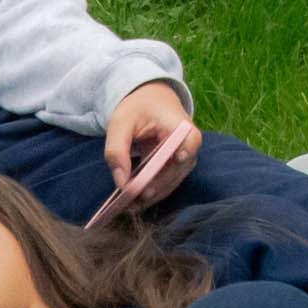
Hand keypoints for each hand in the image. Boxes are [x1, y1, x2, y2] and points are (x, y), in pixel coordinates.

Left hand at [103, 80, 199, 203]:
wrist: (147, 101)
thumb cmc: (135, 108)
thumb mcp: (120, 123)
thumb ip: (116, 150)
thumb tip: (121, 183)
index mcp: (178, 124)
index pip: (191, 139)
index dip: (187, 150)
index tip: (178, 159)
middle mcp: (186, 142)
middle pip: (179, 167)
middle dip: (159, 184)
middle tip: (139, 197)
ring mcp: (183, 156)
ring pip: (174, 179)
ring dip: (155, 194)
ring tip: (132, 206)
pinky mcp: (174, 166)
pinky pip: (166, 182)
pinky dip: (152, 192)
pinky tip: (135, 202)